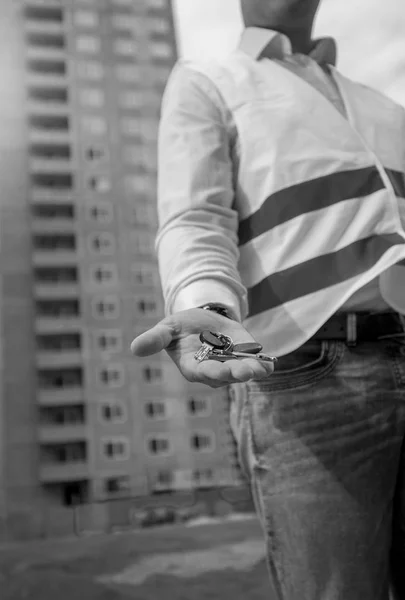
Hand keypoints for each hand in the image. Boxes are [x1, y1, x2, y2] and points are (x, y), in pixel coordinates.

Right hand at [130, 308, 273, 387]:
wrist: (204, 319)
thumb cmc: (181, 328)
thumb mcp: (167, 329)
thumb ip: (155, 339)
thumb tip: (134, 348)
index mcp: (192, 367)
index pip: (202, 373)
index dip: (211, 372)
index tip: (219, 371)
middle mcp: (213, 371)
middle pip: (225, 376)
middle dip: (235, 373)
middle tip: (245, 372)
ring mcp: (232, 366)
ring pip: (243, 372)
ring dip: (253, 370)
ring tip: (261, 368)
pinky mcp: (247, 357)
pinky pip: (257, 365)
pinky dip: (264, 365)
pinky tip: (270, 363)